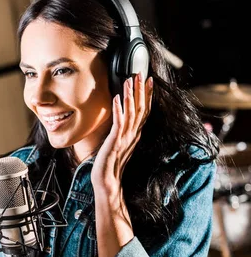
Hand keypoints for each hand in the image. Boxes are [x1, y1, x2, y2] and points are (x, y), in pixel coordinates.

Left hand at [91, 73, 152, 200]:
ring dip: (130, 95)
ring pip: (131, 113)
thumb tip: (124, 121)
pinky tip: (116, 98)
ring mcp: (125, 138)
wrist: (108, 182)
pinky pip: (118, 123)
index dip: (147, 95)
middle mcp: (133, 134)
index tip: (149, 81)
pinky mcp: (115, 142)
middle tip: (141, 74)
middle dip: (141, 90)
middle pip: (141, 108)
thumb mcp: (119, 144)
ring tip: (128, 80)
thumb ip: (124, 132)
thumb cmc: (111, 164)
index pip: (144, 111)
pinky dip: (118, 110)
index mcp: (135, 134)